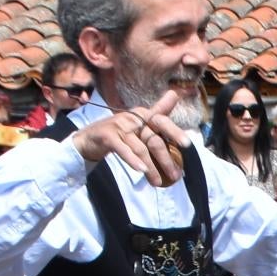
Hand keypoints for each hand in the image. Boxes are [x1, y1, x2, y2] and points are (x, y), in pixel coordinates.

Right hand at [73, 90, 189, 187]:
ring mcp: (119, 126)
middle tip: (175, 175)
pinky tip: (142, 170)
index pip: (161, 121)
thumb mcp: (139, 123)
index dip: (174, 131)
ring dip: (151, 167)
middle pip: (153, 139)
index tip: (187, 145)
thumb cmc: (119, 132)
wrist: (88, 138)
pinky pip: (123, 149)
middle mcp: (132, 117)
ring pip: (140, 148)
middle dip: (165, 159)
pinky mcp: (107, 136)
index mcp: (142, 114)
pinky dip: (132, 160)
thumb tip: (175, 94)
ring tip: (157, 181)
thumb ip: (158, 113)